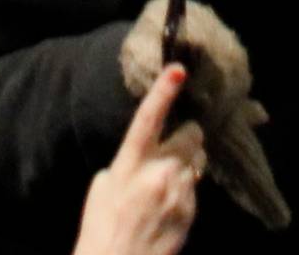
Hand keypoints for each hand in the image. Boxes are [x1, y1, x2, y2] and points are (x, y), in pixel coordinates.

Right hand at [74, 66, 206, 254]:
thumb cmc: (101, 230)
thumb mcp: (101, 189)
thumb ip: (125, 164)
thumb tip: (144, 154)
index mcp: (130, 164)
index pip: (148, 119)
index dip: (163, 92)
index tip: (178, 69)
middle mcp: (160, 174)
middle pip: (190, 135)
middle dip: (186, 136)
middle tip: (173, 147)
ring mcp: (179, 193)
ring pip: (197, 161)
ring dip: (187, 164)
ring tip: (166, 183)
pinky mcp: (192, 212)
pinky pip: (196, 187)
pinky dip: (186, 188)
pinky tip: (168, 206)